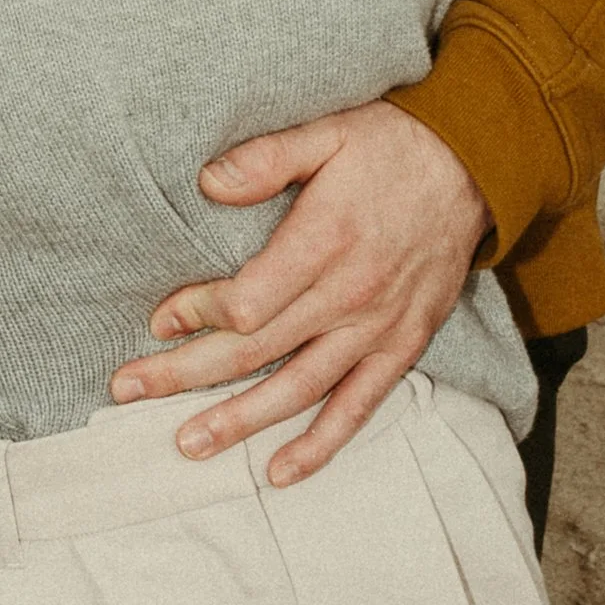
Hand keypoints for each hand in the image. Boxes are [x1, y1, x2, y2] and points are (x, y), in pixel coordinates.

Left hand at [109, 101, 488, 486]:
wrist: (474, 166)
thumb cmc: (390, 145)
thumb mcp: (328, 131)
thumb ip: (267, 158)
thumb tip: (206, 182)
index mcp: (325, 242)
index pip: (248, 301)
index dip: (198, 314)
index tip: (159, 319)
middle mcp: (348, 296)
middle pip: (258, 350)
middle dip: (188, 374)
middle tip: (130, 392)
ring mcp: (376, 329)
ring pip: (299, 389)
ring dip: (241, 421)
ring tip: (188, 445)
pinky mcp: (401, 348)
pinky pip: (358, 408)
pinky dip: (321, 446)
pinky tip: (280, 472)